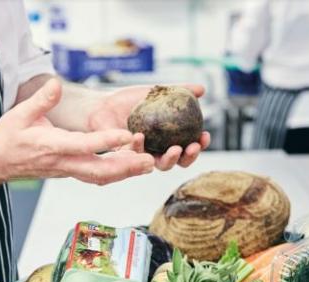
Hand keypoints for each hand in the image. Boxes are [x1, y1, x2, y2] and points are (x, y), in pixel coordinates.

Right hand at [0, 79, 154, 185]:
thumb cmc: (8, 137)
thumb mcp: (20, 114)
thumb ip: (41, 99)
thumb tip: (55, 83)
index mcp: (53, 146)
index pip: (84, 145)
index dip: (107, 141)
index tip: (127, 135)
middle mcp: (64, 162)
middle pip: (100, 170)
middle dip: (126, 167)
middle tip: (150, 161)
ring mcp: (68, 170)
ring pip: (101, 177)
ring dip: (126, 173)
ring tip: (149, 165)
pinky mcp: (71, 172)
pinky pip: (97, 177)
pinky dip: (116, 174)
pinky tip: (132, 168)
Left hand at [87, 84, 210, 169]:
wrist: (103, 105)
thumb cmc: (131, 101)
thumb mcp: (158, 92)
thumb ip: (180, 91)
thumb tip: (202, 89)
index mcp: (168, 139)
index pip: (189, 147)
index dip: (200, 145)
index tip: (205, 136)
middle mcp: (157, 151)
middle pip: (179, 161)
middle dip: (189, 158)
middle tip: (193, 147)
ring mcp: (142, 156)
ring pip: (160, 165)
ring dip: (170, 160)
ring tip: (175, 149)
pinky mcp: (125, 158)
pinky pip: (134, 156)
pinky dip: (139, 147)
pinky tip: (140, 136)